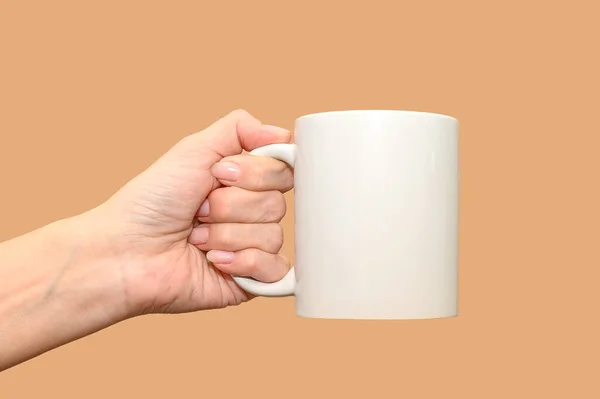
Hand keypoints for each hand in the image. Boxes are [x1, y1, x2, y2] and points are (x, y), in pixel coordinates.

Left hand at [91, 109, 293, 314]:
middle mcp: (250, 213)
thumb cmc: (151, 202)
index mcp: (242, 183)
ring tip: (196, 239)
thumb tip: (284, 135)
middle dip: (230, 206)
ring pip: (272, 235)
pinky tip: (214, 262)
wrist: (125, 251)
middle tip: (198, 211)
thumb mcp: (193, 149)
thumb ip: (241, 129)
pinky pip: (276, 269)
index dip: (253, 174)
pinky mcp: (250, 281)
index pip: (282, 171)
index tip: (219, 175)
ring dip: (226, 235)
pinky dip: (243, 263)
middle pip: (276, 203)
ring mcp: (251, 248)